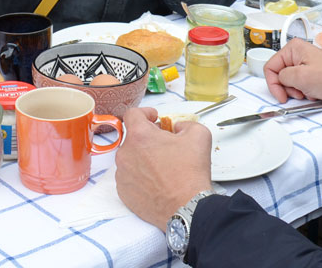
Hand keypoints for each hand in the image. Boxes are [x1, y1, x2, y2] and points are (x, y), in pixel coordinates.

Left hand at [115, 107, 213, 228]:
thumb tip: (177, 127)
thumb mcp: (198, 135)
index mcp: (139, 136)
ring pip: (130, 158)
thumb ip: (185, 123)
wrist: (186, 208)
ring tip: (161, 167)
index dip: (145, 112)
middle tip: (164, 146)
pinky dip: (139, 176)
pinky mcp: (123, 192)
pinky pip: (129, 177)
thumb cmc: (190, 173)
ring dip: (142, 157)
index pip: (133, 114)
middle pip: (132, 138)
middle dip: (147, 138)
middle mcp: (125, 153)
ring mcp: (122, 174)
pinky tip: (155, 181)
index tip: (154, 118)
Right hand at [264, 38, 321, 104]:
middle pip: (280, 74)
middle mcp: (297, 53)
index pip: (270, 67)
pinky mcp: (311, 71)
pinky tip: (314, 92)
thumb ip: (283, 77)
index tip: (281, 96)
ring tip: (309, 92)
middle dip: (288, 88)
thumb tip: (278, 79)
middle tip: (298, 93)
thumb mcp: (301, 77)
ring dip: (297, 90)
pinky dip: (304, 90)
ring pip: (289, 81)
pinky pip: (299, 83)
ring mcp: (305, 62)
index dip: (273, 84)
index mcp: (293, 48)